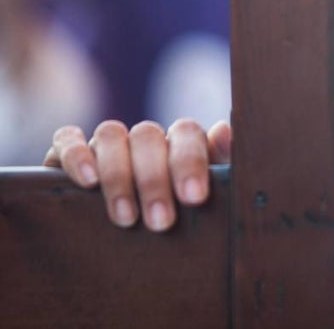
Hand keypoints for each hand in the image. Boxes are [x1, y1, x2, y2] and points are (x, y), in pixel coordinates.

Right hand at [43, 119, 231, 231]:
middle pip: (148, 136)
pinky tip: (87, 182)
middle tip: (161, 222)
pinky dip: (76, 155)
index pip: (186, 133)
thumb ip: (221, 165)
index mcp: (179, 143)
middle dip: (155, 180)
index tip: (194, 198)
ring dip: (118, 175)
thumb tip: (225, 130)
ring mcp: (106, 144)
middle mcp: (143, 139)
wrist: (128, 245)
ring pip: (110, 135)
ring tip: (126, 219)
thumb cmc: (176, 218)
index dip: (190, 162)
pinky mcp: (66, 153)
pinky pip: (67, 139)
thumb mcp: (201, 200)